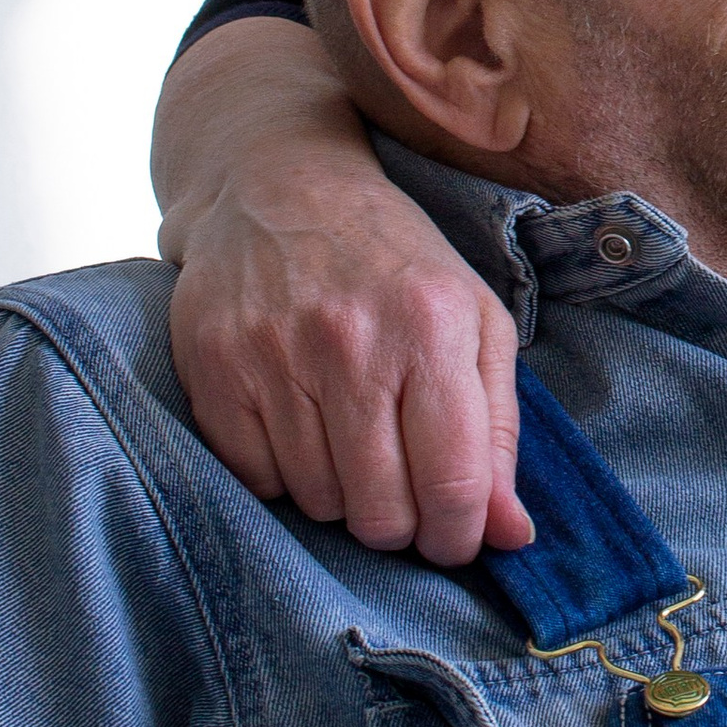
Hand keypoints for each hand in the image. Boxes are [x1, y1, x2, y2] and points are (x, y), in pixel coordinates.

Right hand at [156, 23, 531, 562]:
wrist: (278, 187)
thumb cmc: (395, 264)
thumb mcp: (474, 322)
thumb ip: (499, 431)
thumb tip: (510, 536)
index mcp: (433, 327)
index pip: (453, 484)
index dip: (459, 537)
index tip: (455, 539)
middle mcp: (352, 341)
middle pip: (381, 512)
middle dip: (401, 525)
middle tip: (402, 493)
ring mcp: (274, 355)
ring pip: (318, 503)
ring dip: (342, 496)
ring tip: (349, 443)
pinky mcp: (215, 369)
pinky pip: (257, 481)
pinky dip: (283, 477)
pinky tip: (300, 430)